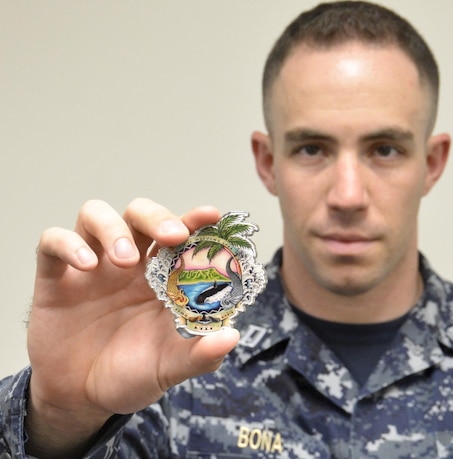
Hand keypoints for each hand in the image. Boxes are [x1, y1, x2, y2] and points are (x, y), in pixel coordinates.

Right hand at [25, 198, 239, 456]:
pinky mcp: (56, 278)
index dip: (194, 220)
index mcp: (162, 276)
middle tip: (171, 235)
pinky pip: (53, 242)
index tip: (211, 214)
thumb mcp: (171, 368)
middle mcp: (129, 262)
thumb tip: (232, 337)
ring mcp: (92, 267)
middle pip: (140, 214)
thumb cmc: (133, 374)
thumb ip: (201, 354)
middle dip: (157, 216)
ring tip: (125, 259)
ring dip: (113, 228)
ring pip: (96, 214)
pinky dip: (68, 244)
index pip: (180, 234)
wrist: (82, 400)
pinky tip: (86, 264)